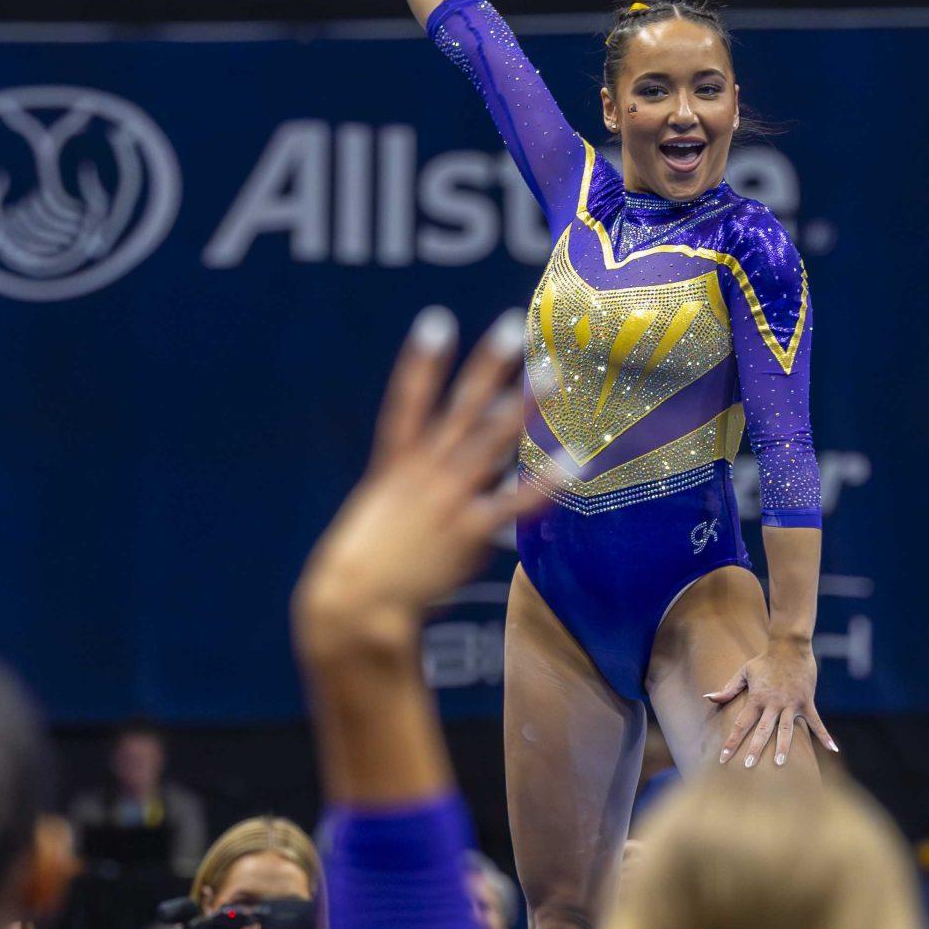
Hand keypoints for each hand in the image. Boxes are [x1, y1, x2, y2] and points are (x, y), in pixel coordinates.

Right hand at [291, 308, 546, 663]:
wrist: (354, 606)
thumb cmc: (364, 567)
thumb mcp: (379, 519)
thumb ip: (410, 497)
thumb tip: (438, 491)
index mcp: (394, 466)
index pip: (407, 402)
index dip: (421, 362)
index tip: (436, 321)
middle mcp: (424, 473)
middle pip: (460, 408)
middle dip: (485, 366)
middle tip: (511, 326)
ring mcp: (448, 498)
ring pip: (489, 440)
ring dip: (520, 404)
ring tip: (549, 371)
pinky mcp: (468, 530)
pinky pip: (514, 502)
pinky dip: (545, 483)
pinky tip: (575, 462)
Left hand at [707, 642, 837, 768]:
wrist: (790, 646)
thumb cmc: (765, 660)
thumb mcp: (744, 672)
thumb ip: (728, 688)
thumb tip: (709, 697)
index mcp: (757, 698)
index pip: (741, 723)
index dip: (732, 741)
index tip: (723, 757)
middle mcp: (773, 703)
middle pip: (763, 730)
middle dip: (755, 749)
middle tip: (748, 766)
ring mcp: (791, 703)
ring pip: (786, 729)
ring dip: (783, 747)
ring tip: (779, 764)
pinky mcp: (807, 701)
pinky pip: (816, 722)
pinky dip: (825, 735)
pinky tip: (832, 749)